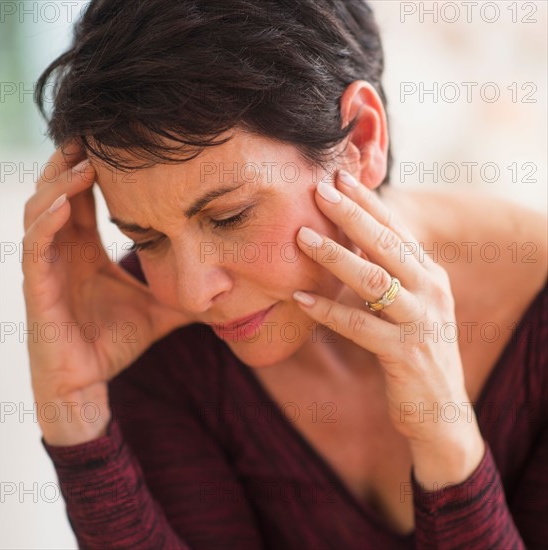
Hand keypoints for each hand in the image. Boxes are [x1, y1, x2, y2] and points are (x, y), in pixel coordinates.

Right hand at [22, 142, 190, 443]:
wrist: (90, 382)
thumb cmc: (117, 341)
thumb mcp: (160, 306)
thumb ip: (187, 288)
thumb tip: (230, 281)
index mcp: (86, 249)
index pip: (84, 198)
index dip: (94, 168)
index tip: (118, 142)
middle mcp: (62, 251)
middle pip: (58, 193)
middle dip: (70, 161)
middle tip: (93, 132)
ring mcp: (45, 268)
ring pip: (41, 213)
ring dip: (58, 185)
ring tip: (81, 160)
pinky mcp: (37, 291)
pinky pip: (34, 249)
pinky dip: (46, 224)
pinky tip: (64, 205)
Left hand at [292, 169, 484, 484]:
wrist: (441, 411)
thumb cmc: (414, 350)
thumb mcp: (408, 306)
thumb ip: (388, 275)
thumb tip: (352, 243)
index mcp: (430, 275)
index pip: (397, 229)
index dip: (368, 202)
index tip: (339, 178)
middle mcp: (431, 291)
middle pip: (386, 245)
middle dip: (351, 215)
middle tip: (319, 190)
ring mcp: (420, 322)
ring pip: (374, 280)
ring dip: (335, 256)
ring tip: (302, 236)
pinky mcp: (405, 354)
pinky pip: (360, 327)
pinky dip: (328, 311)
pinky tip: (299, 298)